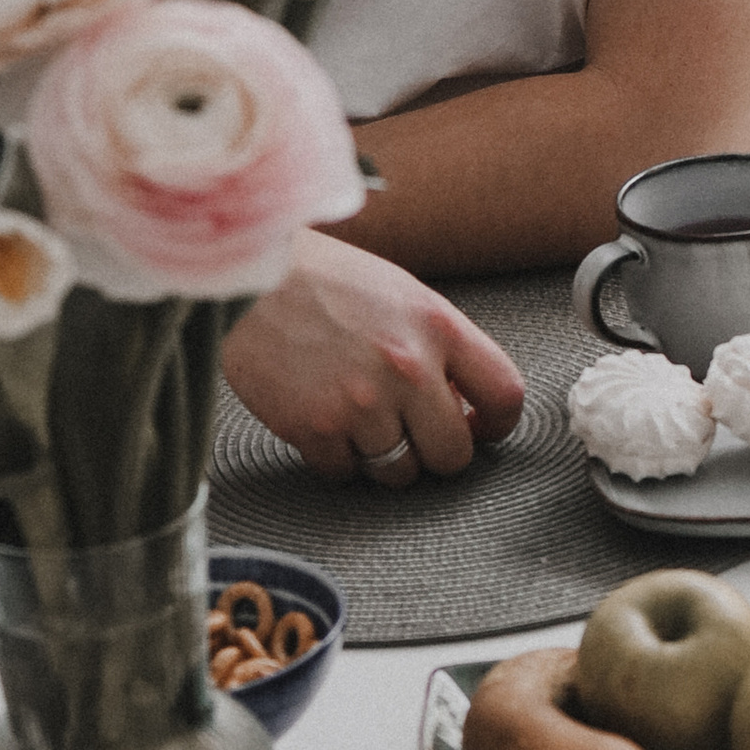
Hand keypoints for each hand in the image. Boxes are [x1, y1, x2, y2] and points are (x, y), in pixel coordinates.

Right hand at [220, 231, 526, 485]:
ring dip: (380, 457)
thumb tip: (462, 403)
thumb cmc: (321, 280)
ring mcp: (361, 402)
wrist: (245, 277)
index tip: (479, 429)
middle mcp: (407, 367)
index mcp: (438, 327)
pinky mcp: (314, 427)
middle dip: (434, 452)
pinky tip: (320, 418)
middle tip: (411, 434)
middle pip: (452, 454)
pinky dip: (333, 456)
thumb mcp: (400, 295)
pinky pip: (343, 472)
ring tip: (356, 418)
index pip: (504, 394)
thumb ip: (437, 346)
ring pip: (398, 472)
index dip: (496, 423)